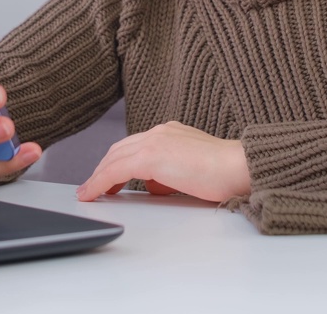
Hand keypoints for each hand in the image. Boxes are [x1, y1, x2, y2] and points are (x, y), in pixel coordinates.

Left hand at [75, 121, 250, 202]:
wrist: (238, 167)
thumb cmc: (225, 173)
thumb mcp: (191, 170)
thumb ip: (170, 172)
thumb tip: (155, 185)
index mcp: (171, 132)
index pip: (135, 145)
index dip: (118, 161)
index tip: (108, 177)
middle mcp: (160, 132)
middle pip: (120, 149)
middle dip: (103, 168)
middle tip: (93, 186)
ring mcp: (155, 141)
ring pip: (114, 158)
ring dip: (98, 176)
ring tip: (88, 193)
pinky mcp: (151, 156)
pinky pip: (115, 171)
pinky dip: (100, 182)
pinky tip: (93, 194)